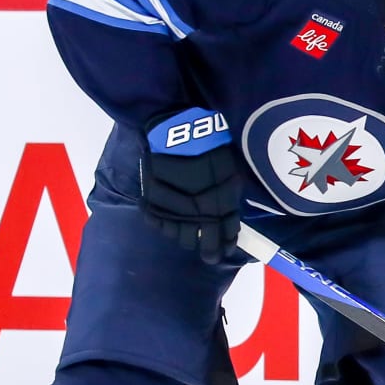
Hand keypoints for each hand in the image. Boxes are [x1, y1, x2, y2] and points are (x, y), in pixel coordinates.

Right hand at [140, 108, 242, 263]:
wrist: (180, 136)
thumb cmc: (211, 151)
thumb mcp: (231, 176)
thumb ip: (229, 203)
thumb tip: (229, 223)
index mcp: (218, 213)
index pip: (223, 243)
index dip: (224, 248)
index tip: (224, 248)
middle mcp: (195, 219)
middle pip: (200, 246)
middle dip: (205, 245)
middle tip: (205, 238)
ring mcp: (172, 214)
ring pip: (178, 237)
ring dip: (184, 232)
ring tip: (186, 221)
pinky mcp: (152, 207)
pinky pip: (159, 225)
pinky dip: (164, 222)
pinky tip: (169, 213)